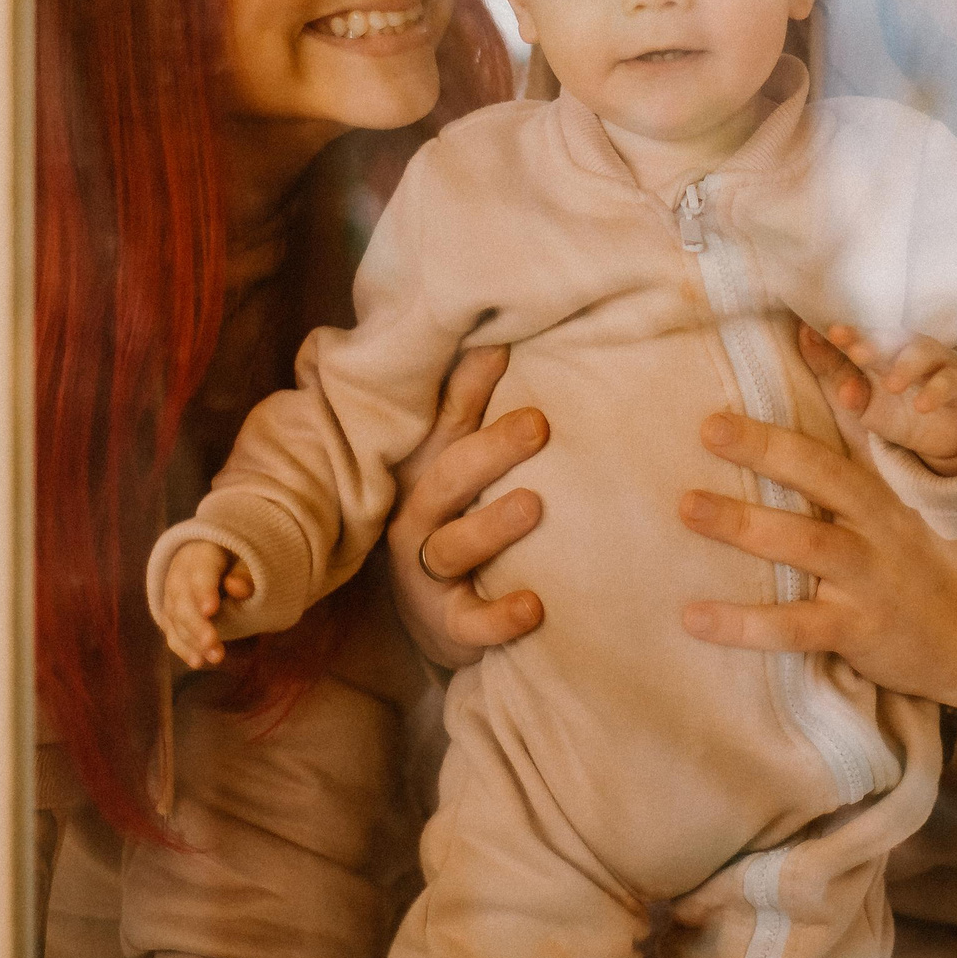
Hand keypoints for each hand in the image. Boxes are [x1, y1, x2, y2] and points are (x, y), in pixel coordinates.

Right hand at [157, 540, 248, 669]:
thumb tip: (236, 587)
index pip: (199, 571)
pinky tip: (197, 661)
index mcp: (200, 552)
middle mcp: (179, 571)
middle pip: (182, 599)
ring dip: (192, 640)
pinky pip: (171, 631)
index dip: (203, 591)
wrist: (220, 560)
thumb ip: (246, 573)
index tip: (211, 610)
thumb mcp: (249, 560)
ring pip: (174, 618)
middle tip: (213, 644)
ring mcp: (172, 593)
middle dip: (196, 624)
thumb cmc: (241, 558)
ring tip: (215, 657)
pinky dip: (183, 647)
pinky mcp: (171, 612)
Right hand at [387, 345, 548, 669]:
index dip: (467, 382)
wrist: (437, 620)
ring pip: (453, 546)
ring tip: (534, 505)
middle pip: (447, 478)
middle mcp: (418, 516)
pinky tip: (533, 606)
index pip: (446, 420)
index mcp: (427, 471)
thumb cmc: (460, 522)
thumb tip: (508, 335)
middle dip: (489, 450)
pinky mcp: (447, 622)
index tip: (501, 344)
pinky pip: (471, 621)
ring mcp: (428, 571)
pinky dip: (499, 617)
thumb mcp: (463, 467)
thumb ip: (476, 410)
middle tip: (538, 425)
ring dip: (492, 526)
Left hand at [677, 412, 956, 712]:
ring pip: (806, 544)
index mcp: (882, 499)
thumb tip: (822, 419)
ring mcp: (871, 580)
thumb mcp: (902, 520)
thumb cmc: (927, 576)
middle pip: (822, 479)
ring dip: (745, 523)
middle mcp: (878, 530)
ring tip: (688, 507)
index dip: (803, 411)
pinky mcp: (860, 631)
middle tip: (709, 429)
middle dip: (766, 450)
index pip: (838, 446)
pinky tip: (695, 617)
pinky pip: (795, 626)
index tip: (757, 382)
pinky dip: (744, 622)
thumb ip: (859, 475)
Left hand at [797, 323, 956, 475]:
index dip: (849, 333)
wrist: (942, 432)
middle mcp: (907, 348)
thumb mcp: (859, 395)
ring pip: (922, 354)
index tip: (831, 333)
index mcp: (881, 347)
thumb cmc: (896, 406)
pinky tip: (923, 405)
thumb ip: (832, 371)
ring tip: (892, 385)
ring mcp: (935, 364)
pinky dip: (936, 392)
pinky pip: (949, 384)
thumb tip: (805, 337)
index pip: (862, 335)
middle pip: (891, 339)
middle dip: (875, 344)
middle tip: (857, 354)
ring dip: (906, 367)